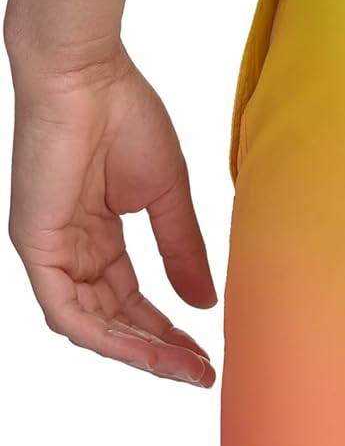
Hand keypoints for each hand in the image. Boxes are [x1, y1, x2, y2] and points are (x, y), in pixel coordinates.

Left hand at [8, 45, 216, 384]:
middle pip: (112, 320)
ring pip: (90, 325)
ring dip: (138, 351)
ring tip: (183, 366)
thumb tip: (206, 304)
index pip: (130, 300)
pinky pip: (66, 311)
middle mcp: (69, 249)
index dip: (168, 330)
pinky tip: (145, 349)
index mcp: (95, 235)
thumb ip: (182, 251)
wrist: (88, 75)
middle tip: (202, 371)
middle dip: (158, 349)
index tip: (207, 353)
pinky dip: (106, 336)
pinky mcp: (36, 245)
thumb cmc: (124, 114)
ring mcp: (49, 250)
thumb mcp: (168, 197)